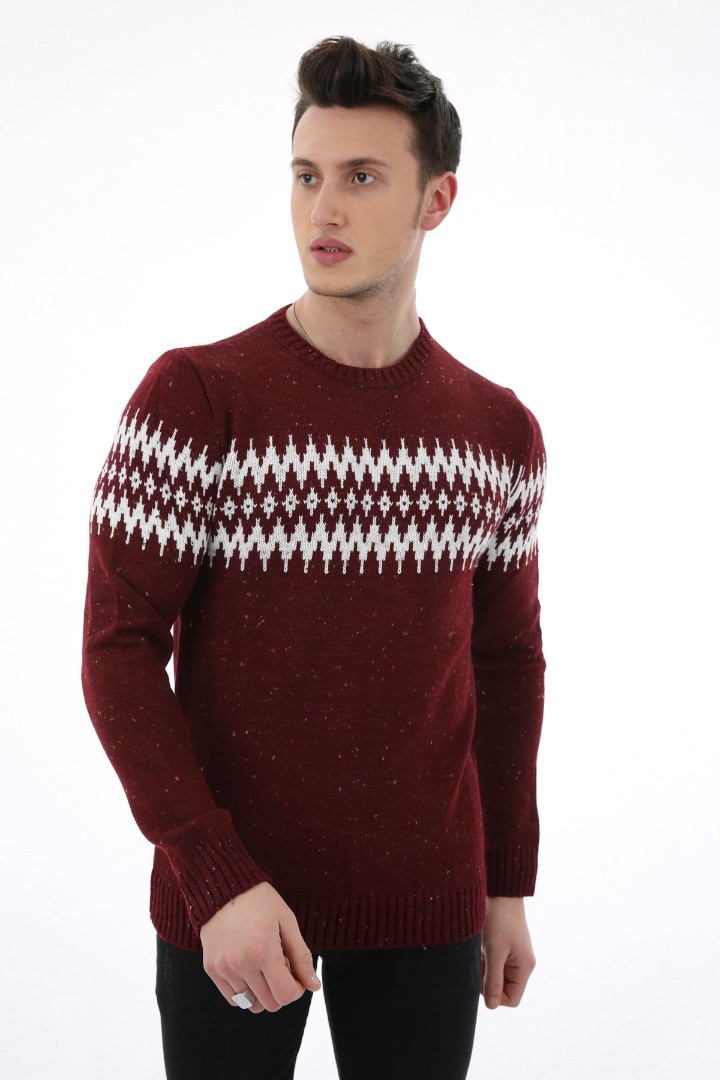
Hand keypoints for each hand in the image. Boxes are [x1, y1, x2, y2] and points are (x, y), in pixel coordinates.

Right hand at [199, 881, 320, 1012]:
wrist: (222, 886)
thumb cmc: (259, 901)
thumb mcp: (287, 921)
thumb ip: (301, 956)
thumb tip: (313, 986)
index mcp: (263, 951)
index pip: (285, 995)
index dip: (296, 990)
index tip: (296, 976)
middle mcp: (241, 964)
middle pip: (270, 1003)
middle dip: (281, 991)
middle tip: (280, 967)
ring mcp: (223, 968)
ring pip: (250, 1004)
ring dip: (262, 992)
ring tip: (263, 966)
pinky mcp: (210, 968)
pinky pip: (232, 998)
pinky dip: (244, 991)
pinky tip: (249, 969)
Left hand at [481, 896, 535, 1008]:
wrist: (499, 889)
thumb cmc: (499, 918)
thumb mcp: (495, 950)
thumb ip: (493, 980)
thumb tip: (491, 1006)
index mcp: (524, 967)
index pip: (511, 999)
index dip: (495, 996)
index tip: (482, 978)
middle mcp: (520, 963)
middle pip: (501, 988)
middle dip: (487, 979)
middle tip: (479, 961)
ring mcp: (511, 954)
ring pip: (494, 975)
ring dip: (483, 968)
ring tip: (479, 950)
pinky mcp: (502, 946)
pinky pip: (491, 962)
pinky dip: (482, 958)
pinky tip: (479, 944)